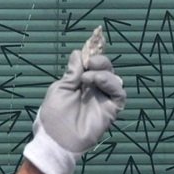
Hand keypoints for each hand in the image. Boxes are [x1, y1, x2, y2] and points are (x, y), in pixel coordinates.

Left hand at [23, 50, 125, 173]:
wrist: (58, 138)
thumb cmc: (54, 115)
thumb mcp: (60, 89)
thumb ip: (72, 73)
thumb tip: (78, 53)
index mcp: (80, 82)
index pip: (91, 63)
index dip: (95, 50)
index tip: (96, 35)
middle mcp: (94, 88)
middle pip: (105, 68)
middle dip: (100, 59)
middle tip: (89, 62)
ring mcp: (103, 98)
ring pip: (114, 77)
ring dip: (102, 72)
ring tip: (87, 77)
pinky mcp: (111, 108)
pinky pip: (119, 92)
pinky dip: (110, 82)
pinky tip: (95, 82)